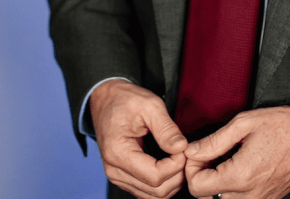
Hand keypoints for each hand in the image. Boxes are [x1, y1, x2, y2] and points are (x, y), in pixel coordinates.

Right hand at [89, 80, 187, 198]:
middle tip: (184, 152)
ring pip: (152, 195)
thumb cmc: (125, 100)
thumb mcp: (149, 105)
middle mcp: (115, 171)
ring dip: (171, 181)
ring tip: (178, 157)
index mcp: (118, 153)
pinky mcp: (123, 177)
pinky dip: (163, 182)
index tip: (184, 148)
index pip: (155, 176)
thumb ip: (166, 128)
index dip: (176, 165)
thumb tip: (182, 148)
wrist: (106, 100)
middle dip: (177, 174)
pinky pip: (147, 191)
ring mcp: (118, 176)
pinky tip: (169, 164)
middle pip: (156, 191)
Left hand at [184, 106, 289, 198]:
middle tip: (209, 154)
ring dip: (214, 185)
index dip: (191, 167)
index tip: (198, 152)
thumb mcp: (244, 123)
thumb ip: (214, 141)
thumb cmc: (282, 126)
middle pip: (205, 198)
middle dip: (201, 176)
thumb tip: (191, 152)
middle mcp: (248, 196)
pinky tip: (235, 169)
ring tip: (222, 161)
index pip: (197, 187)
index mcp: (241, 176)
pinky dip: (229, 190)